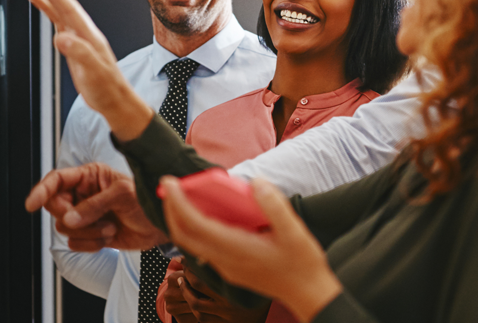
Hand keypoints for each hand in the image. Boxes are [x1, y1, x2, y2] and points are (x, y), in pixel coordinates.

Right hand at [21, 0, 154, 141]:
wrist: (115, 100)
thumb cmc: (107, 88)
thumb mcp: (94, 72)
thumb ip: (80, 53)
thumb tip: (62, 38)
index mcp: (88, 34)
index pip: (66, 6)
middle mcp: (83, 30)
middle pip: (62, 1)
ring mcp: (78, 35)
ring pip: (59, 7)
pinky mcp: (73, 43)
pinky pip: (58, 19)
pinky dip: (47, 8)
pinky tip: (37, 1)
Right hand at [24, 163, 166, 250]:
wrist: (160, 225)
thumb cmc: (146, 200)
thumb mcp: (122, 195)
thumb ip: (94, 206)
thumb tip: (69, 219)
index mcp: (89, 176)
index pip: (56, 180)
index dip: (41, 191)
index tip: (31, 205)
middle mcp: (82, 195)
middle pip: (55, 208)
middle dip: (72, 217)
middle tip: (92, 218)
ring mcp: (85, 215)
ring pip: (64, 229)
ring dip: (88, 232)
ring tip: (110, 227)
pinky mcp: (89, 235)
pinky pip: (76, 244)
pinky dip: (92, 244)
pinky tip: (109, 237)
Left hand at [161, 177, 340, 322]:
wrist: (308, 294)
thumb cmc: (302, 263)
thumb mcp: (294, 231)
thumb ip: (274, 205)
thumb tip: (256, 182)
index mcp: (236, 249)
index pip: (196, 225)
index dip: (178, 203)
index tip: (169, 183)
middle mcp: (225, 260)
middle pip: (184, 235)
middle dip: (172, 209)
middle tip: (169, 185)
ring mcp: (226, 267)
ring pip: (191, 243)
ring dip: (181, 219)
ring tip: (182, 196)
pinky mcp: (230, 268)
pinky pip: (203, 247)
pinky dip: (195, 228)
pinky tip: (206, 214)